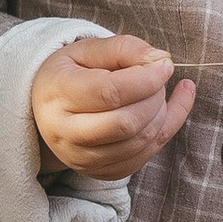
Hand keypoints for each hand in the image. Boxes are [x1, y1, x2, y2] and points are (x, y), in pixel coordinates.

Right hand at [31, 35, 196, 182]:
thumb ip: (123, 48)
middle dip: (155, 97)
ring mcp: (81, 159)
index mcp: (57, 93)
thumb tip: (160, 59)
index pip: (109, 93)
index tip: (164, 64)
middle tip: (158, 77)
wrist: (50, 110)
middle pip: (126, 123)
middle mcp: (64, 132)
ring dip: (161, 113)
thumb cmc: (72, 74)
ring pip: (139, 141)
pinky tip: (172, 106)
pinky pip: (146, 155)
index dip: (145, 79)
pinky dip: (167, 128)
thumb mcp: (88, 49)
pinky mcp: (102, 173)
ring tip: (156, 91)